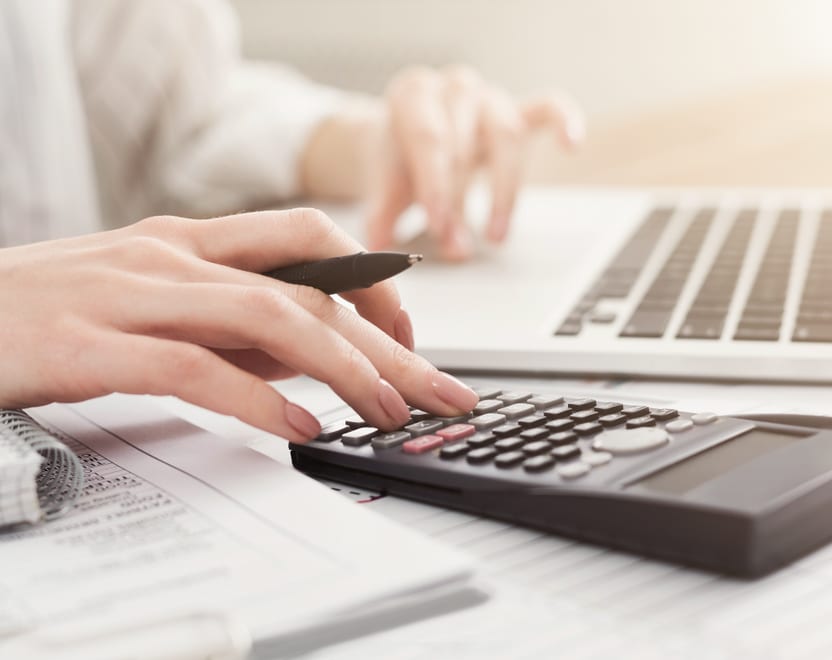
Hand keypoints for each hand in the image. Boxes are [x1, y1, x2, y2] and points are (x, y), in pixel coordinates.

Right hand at [0, 209, 478, 441]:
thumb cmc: (53, 314)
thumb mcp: (155, 306)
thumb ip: (232, 325)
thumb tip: (315, 356)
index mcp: (188, 240)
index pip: (308, 241)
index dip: (372, 284)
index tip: (410, 337)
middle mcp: (171, 256)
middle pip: (308, 288)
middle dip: (388, 342)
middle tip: (440, 389)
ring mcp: (131, 295)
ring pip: (267, 316)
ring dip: (343, 368)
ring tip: (390, 411)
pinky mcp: (92, 346)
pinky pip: (194, 368)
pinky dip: (257, 398)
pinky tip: (301, 426)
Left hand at [300, 66, 584, 260]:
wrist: (405, 134)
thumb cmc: (399, 157)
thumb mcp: (384, 184)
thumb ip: (384, 216)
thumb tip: (385, 249)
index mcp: (413, 95)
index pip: (430, 138)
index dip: (435, 184)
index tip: (439, 225)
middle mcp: (454, 88)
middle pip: (466, 142)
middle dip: (460, 199)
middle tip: (455, 244)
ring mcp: (489, 97)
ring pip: (506, 134)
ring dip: (502, 191)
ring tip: (496, 236)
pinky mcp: (520, 110)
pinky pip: (550, 107)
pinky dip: (565, 122)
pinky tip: (571, 145)